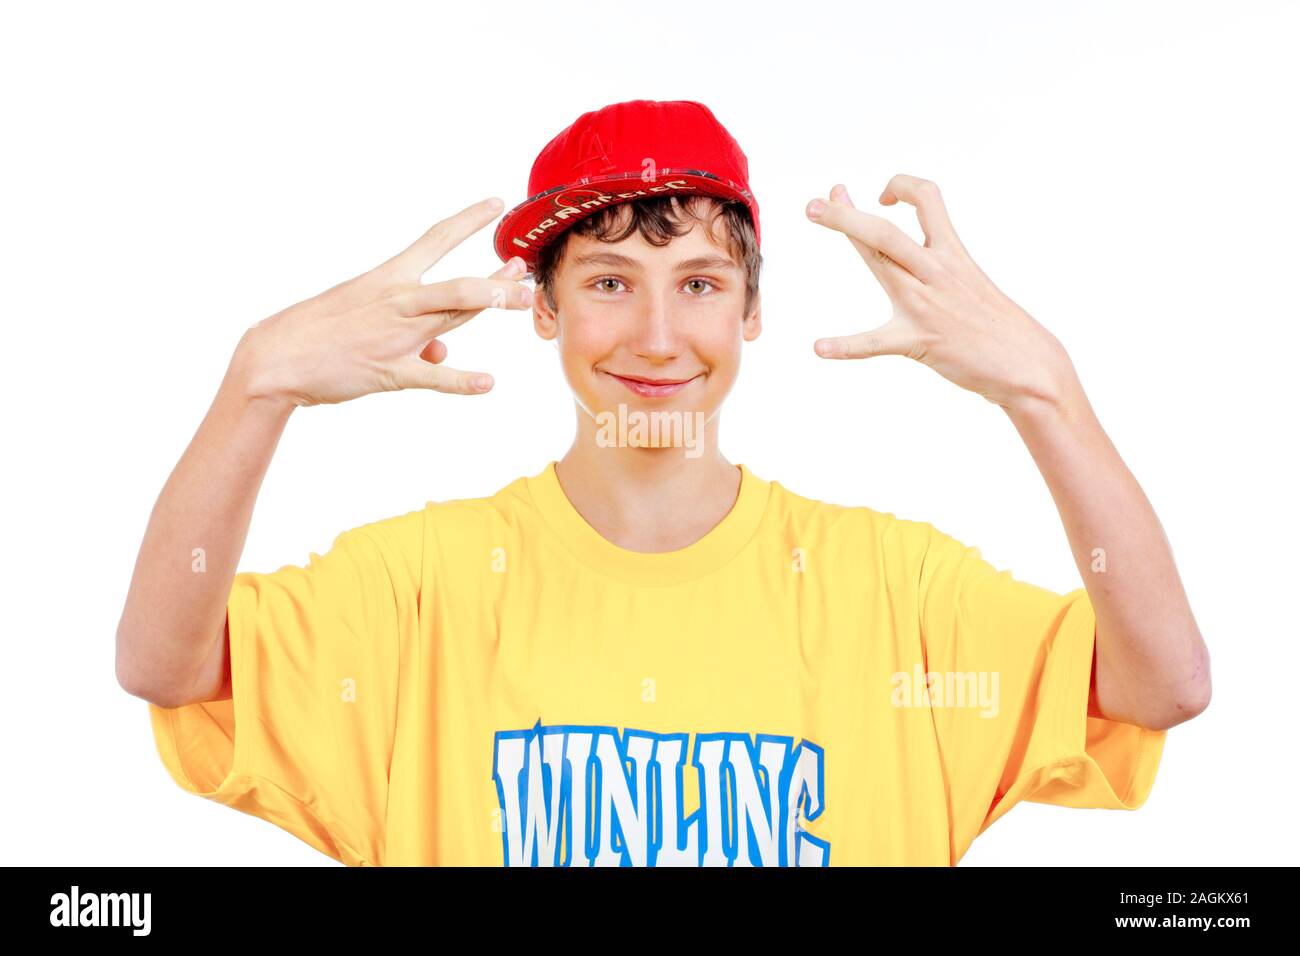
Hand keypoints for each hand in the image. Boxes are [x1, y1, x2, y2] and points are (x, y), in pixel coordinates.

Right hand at [233, 196, 533, 407]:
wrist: (275, 357)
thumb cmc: (322, 333)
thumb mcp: (367, 320)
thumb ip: (415, 334)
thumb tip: (441, 354)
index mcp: (389, 279)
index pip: (435, 240)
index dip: (467, 220)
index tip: (495, 202)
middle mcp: (397, 301)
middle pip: (457, 285)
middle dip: (495, 278)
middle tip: (526, 271)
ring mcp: (395, 335)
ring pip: (450, 315)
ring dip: (487, 304)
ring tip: (522, 302)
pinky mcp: (389, 370)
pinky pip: (431, 376)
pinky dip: (461, 380)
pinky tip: (487, 383)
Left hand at [805, 175, 1077, 411]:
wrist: (1030, 365)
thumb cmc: (997, 326)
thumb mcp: (969, 281)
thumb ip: (941, 266)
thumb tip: (921, 257)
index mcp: (952, 254)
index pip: (928, 200)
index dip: (902, 187)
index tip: (882, 195)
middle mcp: (937, 271)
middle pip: (888, 229)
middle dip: (849, 210)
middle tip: (817, 202)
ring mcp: (927, 304)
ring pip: (882, 258)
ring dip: (848, 230)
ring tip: (812, 213)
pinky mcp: (921, 340)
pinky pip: (877, 342)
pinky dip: (846, 346)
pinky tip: (820, 348)